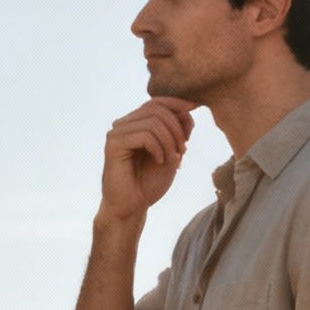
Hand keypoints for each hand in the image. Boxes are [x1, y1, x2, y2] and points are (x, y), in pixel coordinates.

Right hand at [99, 97, 197, 220]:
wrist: (132, 207)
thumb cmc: (149, 183)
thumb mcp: (173, 153)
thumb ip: (179, 131)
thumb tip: (188, 109)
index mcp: (135, 123)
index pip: (157, 101)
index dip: (178, 103)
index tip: (197, 107)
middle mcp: (124, 124)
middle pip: (156, 108)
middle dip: (177, 127)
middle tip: (184, 150)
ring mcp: (116, 133)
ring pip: (153, 121)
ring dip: (171, 141)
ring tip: (174, 160)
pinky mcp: (113, 145)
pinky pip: (145, 136)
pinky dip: (159, 148)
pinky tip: (159, 162)